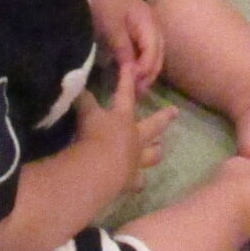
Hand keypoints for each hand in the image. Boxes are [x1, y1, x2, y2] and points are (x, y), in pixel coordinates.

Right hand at [77, 66, 175, 199]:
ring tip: (160, 149)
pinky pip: (138, 183)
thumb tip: (74, 81)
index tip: (130, 66)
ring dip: (155, 151)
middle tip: (175, 111)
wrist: (99, 170)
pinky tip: (138, 184)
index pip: (124, 93)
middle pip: (154, 125)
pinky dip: (138, 182)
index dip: (126, 79)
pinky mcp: (131, 182)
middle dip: (164, 117)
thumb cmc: (92, 137)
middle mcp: (134, 138)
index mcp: (123, 118)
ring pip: (152, 155)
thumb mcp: (85, 115)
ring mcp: (136, 160)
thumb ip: (81, 100)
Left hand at [88, 0, 164, 94]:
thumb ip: (123, 49)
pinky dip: (143, 63)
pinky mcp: (141, 30)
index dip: (143, 72)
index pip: (152, 55)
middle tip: (135, 94)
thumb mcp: (112, 27)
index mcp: (149, 24)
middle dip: (148, 76)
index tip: (131, 86)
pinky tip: (133, 73)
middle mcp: (154, 27)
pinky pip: (147, 51)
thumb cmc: (105, 3)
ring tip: (135, 88)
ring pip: (155, 55)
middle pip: (158, 57)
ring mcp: (149, 28)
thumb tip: (131, 73)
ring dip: (146, 72)